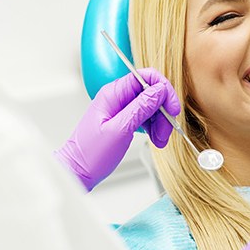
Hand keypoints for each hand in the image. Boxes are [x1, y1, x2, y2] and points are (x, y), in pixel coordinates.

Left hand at [55, 68, 179, 190]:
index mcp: (113, 93)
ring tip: (160, 140)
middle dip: (163, 111)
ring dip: (161, 122)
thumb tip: (159, 90)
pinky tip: (156, 139)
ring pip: (152, 106)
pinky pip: (146, 116)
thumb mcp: (120, 130)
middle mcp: (118, 97)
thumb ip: (141, 108)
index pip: (146, 76)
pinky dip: (154, 127)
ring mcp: (121, 108)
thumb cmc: (90, 154)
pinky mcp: (124, 119)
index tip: (172, 108)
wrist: (77, 173)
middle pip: (152, 93)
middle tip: (167, 130)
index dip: (164, 89)